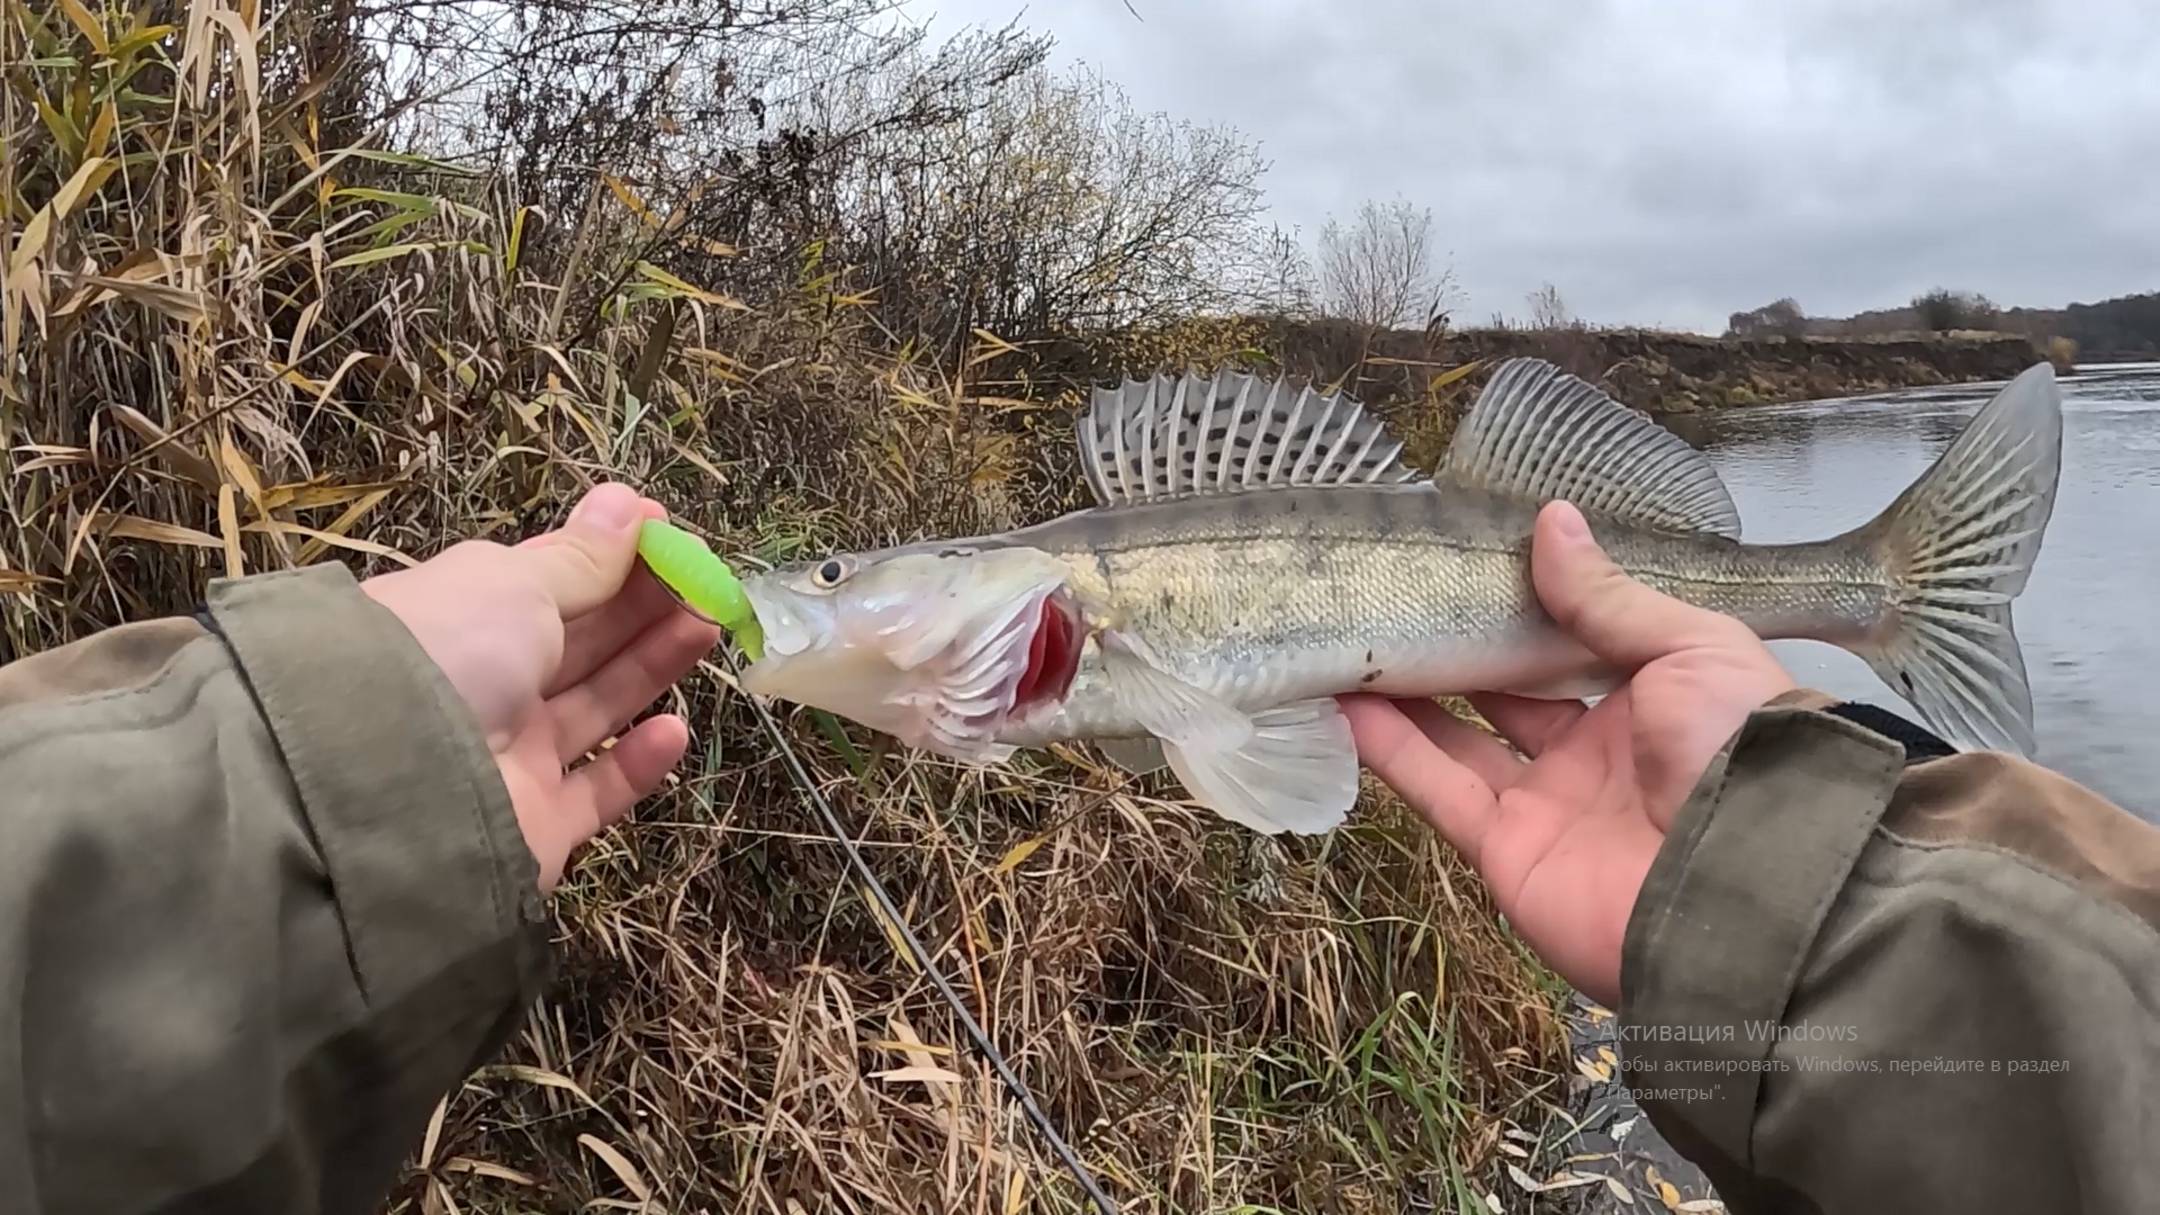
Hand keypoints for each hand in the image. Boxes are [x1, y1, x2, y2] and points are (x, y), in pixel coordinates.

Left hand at [359, 483, 720, 889]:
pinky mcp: (536, 825)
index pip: (546, 582)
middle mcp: (486, 685)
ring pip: (594, 706)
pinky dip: (638, 764)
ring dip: (651, 666)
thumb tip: (629, 505)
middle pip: (578, 642)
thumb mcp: (516, 585)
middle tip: (705, 579)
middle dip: (642, 607)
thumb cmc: (450, 651)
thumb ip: (581, 557)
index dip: (607, 556)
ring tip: (705, 627)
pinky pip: (596, 790)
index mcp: (466, 617)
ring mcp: (510, 758)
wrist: (390, 782)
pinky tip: (673, 729)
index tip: (665, 531)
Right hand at [1339, 500, 1795, 1005]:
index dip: (1523, 606)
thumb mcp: (1691, 652)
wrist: (1745, 888)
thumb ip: (1609, 598)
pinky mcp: (1505, 851)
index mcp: (1651, 701)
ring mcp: (1546, 804)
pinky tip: (1346, 701)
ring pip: (1459, 738)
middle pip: (1506, 692)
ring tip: (1351, 635)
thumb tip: (1551, 520)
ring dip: (1407, 693)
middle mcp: (1594, 754)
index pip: (1572, 646)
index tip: (1467, 557)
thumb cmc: (1738, 752)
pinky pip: (1439, 790)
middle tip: (1395, 591)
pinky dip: (1392, 750)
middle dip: (1455, 647)